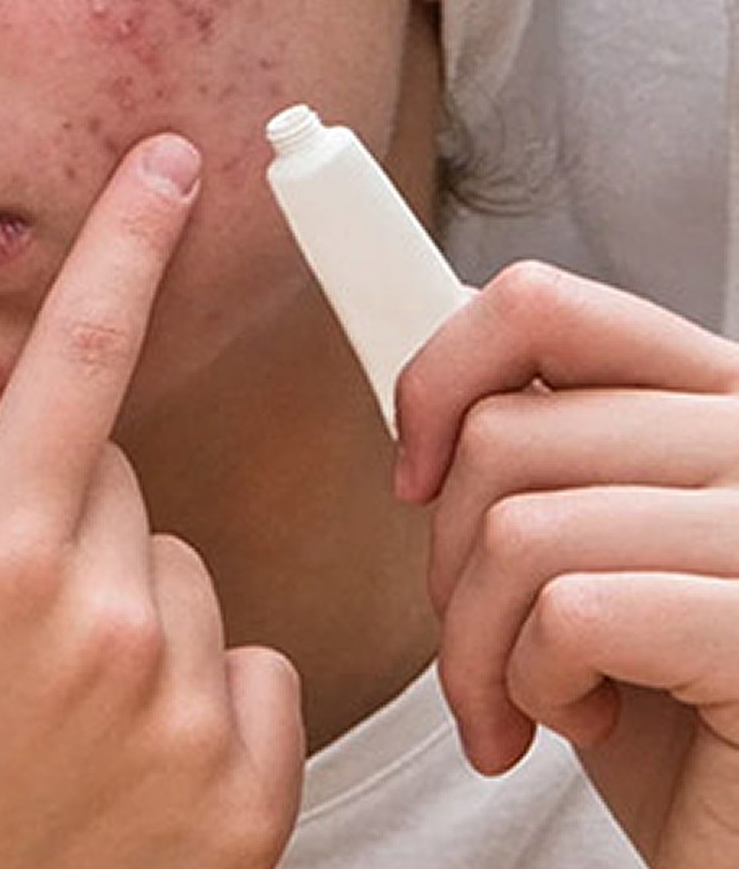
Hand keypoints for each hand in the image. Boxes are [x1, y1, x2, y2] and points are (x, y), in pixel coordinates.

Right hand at [0, 136, 303, 868]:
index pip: (75, 365)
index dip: (121, 248)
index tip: (169, 163)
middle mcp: (115, 624)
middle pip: (119, 482)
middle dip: (56, 514)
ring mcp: (191, 717)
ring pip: (189, 575)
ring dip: (130, 608)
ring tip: (37, 708)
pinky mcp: (247, 801)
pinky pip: (258, 670)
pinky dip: (200, 689)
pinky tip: (116, 753)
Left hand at [396, 263, 738, 868]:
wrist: (731, 841)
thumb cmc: (668, 719)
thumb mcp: (594, 556)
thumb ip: (546, 456)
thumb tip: (439, 385)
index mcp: (716, 406)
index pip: (542, 306)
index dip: (438, 375)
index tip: (414, 473)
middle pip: (504, 434)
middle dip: (450, 562)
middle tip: (492, 644)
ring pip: (520, 529)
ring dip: (481, 644)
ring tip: (532, 698)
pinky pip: (572, 613)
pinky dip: (533, 685)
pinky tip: (584, 724)